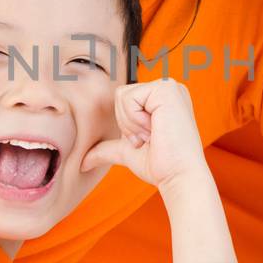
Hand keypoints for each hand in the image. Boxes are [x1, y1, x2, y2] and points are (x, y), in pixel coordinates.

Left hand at [80, 78, 208, 191]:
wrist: (179, 176)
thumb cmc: (161, 166)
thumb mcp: (129, 151)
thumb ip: (108, 148)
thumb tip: (83, 162)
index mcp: (161, 98)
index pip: (124, 99)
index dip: (127, 124)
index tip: (148, 140)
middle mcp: (167, 88)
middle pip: (121, 95)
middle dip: (127, 123)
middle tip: (150, 139)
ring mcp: (168, 86)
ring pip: (122, 95)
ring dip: (131, 123)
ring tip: (153, 135)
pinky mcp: (166, 89)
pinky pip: (129, 98)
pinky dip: (135, 120)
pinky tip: (155, 130)